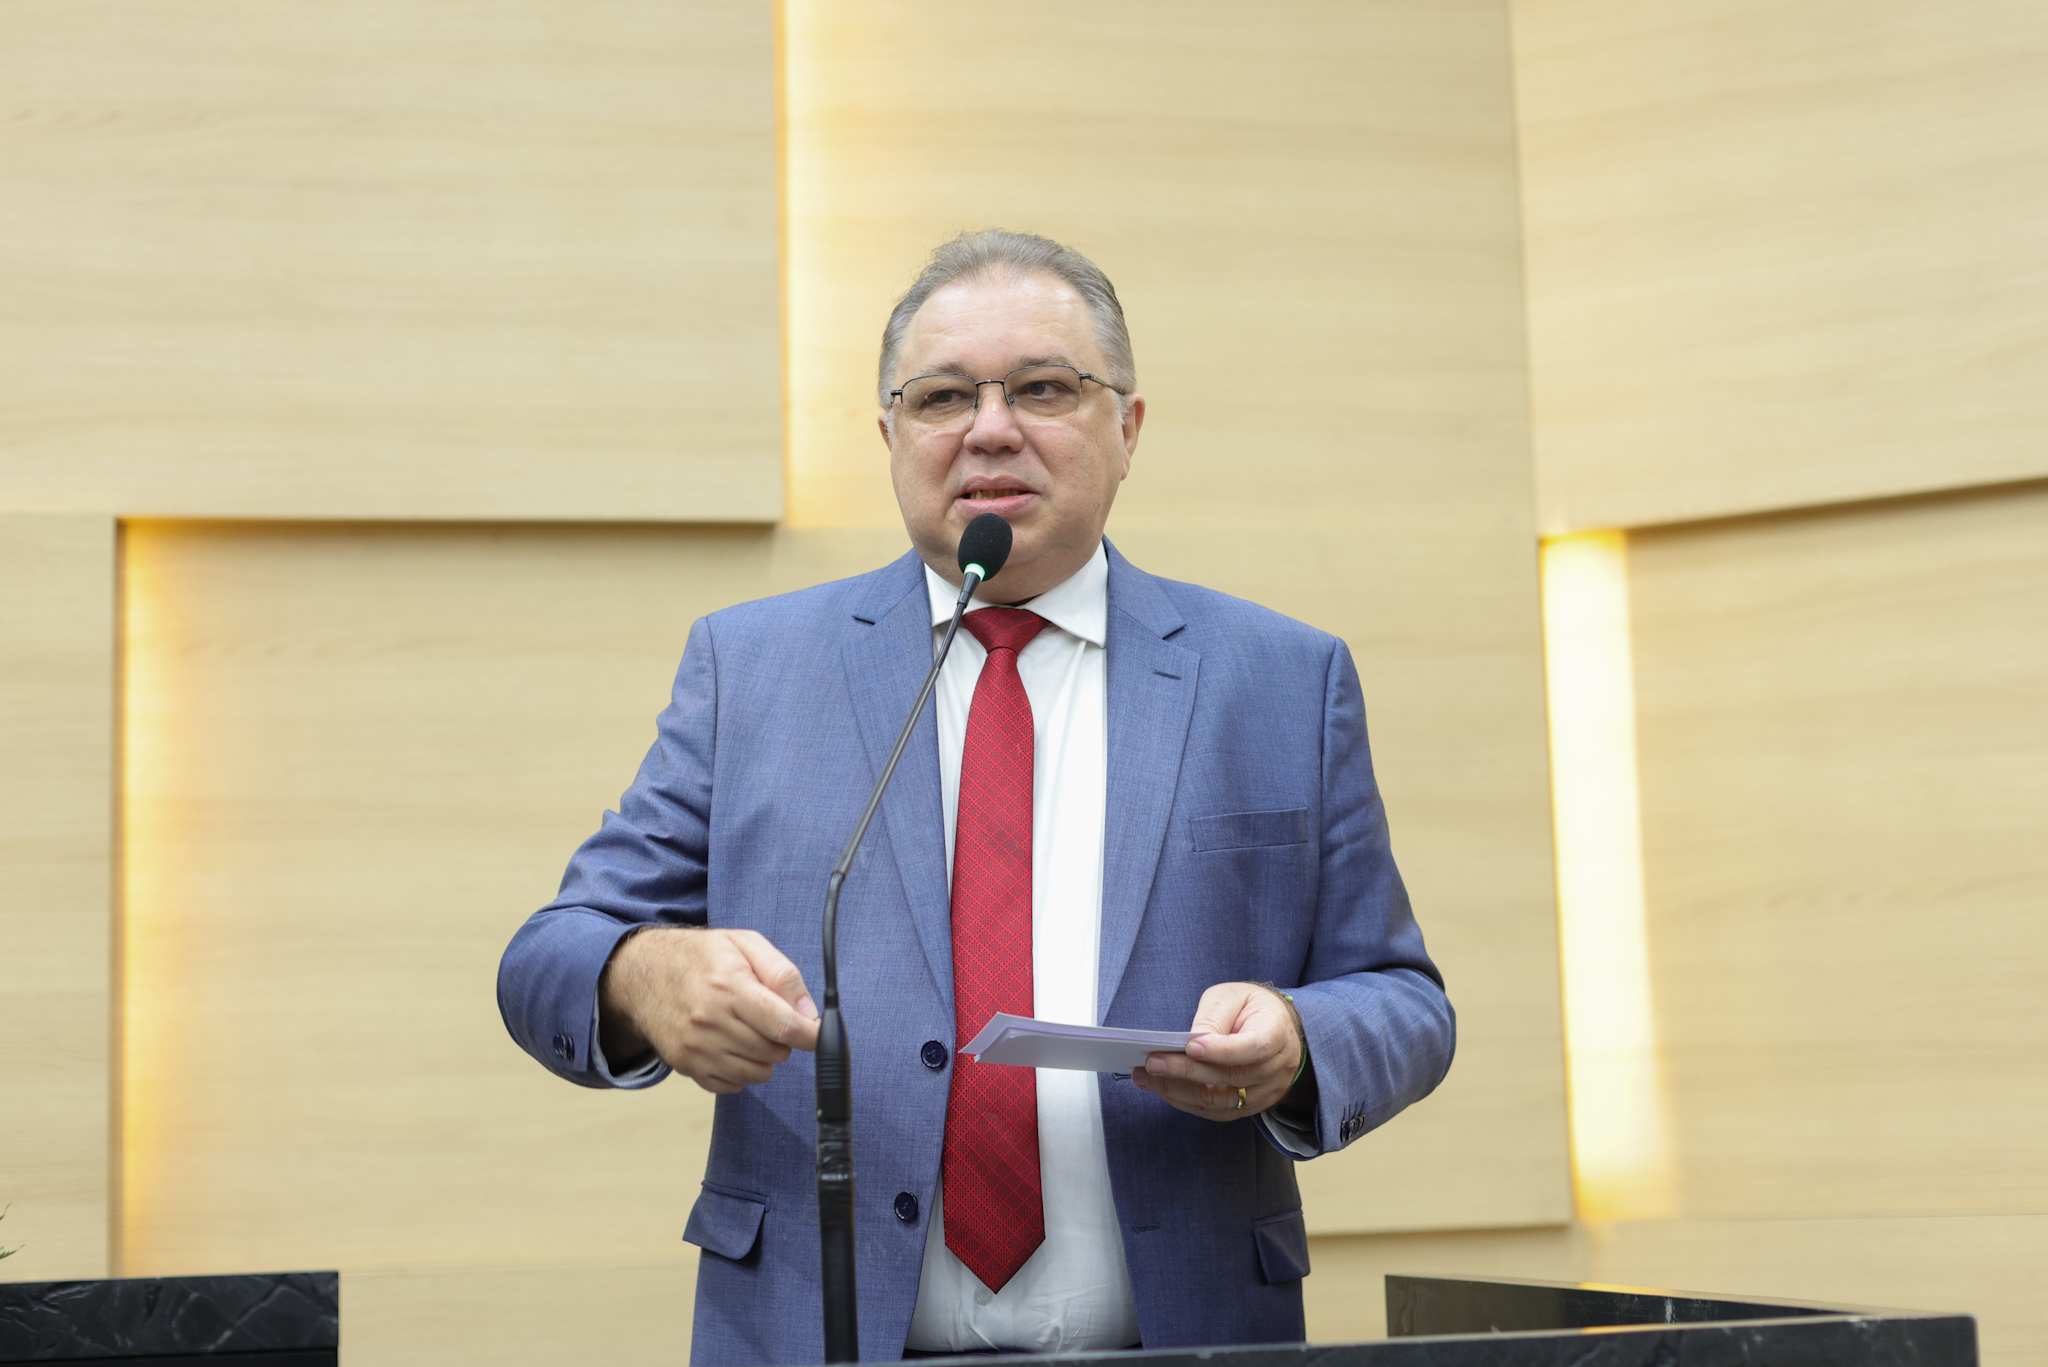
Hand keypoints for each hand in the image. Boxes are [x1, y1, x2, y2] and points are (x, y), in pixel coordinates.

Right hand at [598, 926, 820, 1093]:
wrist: (642, 974)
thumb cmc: (700, 956)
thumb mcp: (745, 944)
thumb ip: (782, 974)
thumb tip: (808, 1012)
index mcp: (729, 987)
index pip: (783, 1025)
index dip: (811, 1035)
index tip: (819, 1034)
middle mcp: (710, 1021)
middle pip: (773, 1051)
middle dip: (783, 1039)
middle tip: (771, 1019)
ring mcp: (696, 1048)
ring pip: (756, 1073)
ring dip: (764, 1057)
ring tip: (751, 1031)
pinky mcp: (686, 1066)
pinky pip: (731, 1086)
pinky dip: (741, 1072)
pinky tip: (732, 1046)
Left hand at [1133, 982, 1301, 1120]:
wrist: (1276, 1026)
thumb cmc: (1250, 1007)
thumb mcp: (1231, 997)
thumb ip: (1213, 1018)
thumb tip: (1188, 1045)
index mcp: (1277, 1032)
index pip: (1253, 1047)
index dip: (1221, 1050)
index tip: (1188, 1047)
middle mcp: (1277, 1067)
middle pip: (1231, 1078)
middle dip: (1186, 1071)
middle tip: (1150, 1062)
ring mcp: (1266, 1091)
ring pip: (1220, 1101)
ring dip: (1179, 1091)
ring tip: (1145, 1078)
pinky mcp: (1251, 1106)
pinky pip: (1217, 1112)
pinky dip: (1187, 1102)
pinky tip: (1163, 1089)